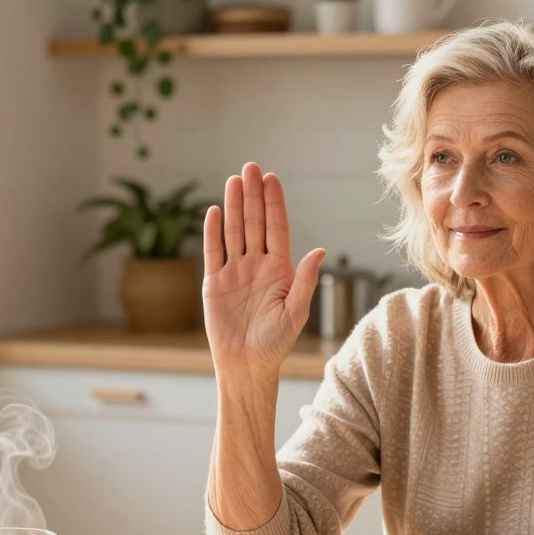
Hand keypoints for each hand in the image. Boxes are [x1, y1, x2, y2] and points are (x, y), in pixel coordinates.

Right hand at [203, 162, 325, 375]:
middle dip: (253, 196)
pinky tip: (215, 211)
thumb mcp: (296, 312)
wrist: (247, 366)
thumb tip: (320, 251)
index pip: (277, 229)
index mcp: (280, 270)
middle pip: (255, 223)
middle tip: (251, 167)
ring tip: (234, 180)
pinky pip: (213, 252)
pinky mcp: (213, 283)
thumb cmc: (276, 344)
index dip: (274, 204)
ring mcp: (234, 272)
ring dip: (235, 206)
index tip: (272, 179)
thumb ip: (305, 280)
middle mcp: (257, 266)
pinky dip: (213, 232)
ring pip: (234, 232)